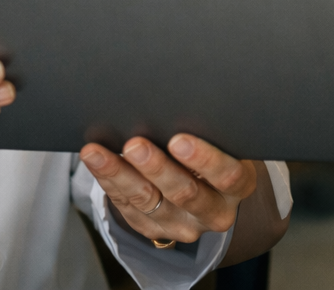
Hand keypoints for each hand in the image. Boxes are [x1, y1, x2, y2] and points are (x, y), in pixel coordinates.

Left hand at [80, 134, 258, 246]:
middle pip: (185, 193)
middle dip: (157, 167)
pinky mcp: (154, 229)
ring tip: (99, 152)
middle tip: (135, 144)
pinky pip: (127, 207)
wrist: (207, 187)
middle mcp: (213, 212)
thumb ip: (209, 131)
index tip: (179, 140)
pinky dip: (109, 181)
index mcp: (238, 186)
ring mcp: (182, 225)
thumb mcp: (224, 142)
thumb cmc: (215, 149)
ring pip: (149, 202)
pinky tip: (96, 161)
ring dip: (121, 174)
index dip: (205, 159)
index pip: (227, 176)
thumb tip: (174, 104)